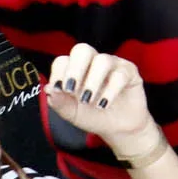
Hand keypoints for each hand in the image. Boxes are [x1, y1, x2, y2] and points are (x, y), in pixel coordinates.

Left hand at [44, 45, 159, 159]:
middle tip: (71, 89)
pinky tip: (104, 105)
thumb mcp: (72, 113)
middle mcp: (93, 63)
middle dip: (75, 69)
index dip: (58, 72)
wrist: (118, 128)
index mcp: (75, 70)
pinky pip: (120, 74)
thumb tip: (48, 89)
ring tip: (89, 101)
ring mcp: (113, 65)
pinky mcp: (130, 71)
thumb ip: (59, 102)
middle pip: (83, 50)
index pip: (63, 61)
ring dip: (92, 82)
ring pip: (102, 60)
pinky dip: (110, 91)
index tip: (57, 89)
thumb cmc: (93, 116)